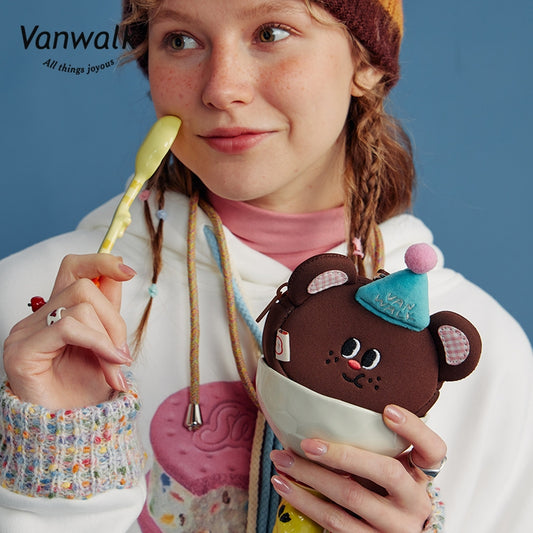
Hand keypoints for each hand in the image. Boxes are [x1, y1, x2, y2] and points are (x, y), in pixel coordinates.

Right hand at [3, 254, 135, 409]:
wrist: (69, 431)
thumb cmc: (85, 390)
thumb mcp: (106, 344)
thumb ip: (108, 312)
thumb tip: (121, 274)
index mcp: (57, 312)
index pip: (73, 268)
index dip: (101, 262)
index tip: (128, 272)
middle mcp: (38, 317)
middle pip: (83, 285)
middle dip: (114, 319)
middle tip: (122, 354)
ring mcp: (26, 332)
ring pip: (80, 304)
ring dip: (109, 338)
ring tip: (115, 368)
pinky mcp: (23, 351)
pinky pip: (69, 326)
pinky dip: (98, 343)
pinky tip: (110, 364)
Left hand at [270, 404, 445, 532]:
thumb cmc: (385, 494)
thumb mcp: (392, 470)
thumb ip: (378, 447)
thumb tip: (329, 408)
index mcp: (422, 476)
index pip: (433, 450)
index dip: (414, 429)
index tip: (388, 410)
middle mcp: (414, 502)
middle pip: (385, 472)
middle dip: (341, 454)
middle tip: (307, 443)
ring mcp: (394, 527)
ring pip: (350, 497)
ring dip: (309, 477)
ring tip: (281, 460)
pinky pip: (334, 522)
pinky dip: (305, 501)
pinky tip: (285, 486)